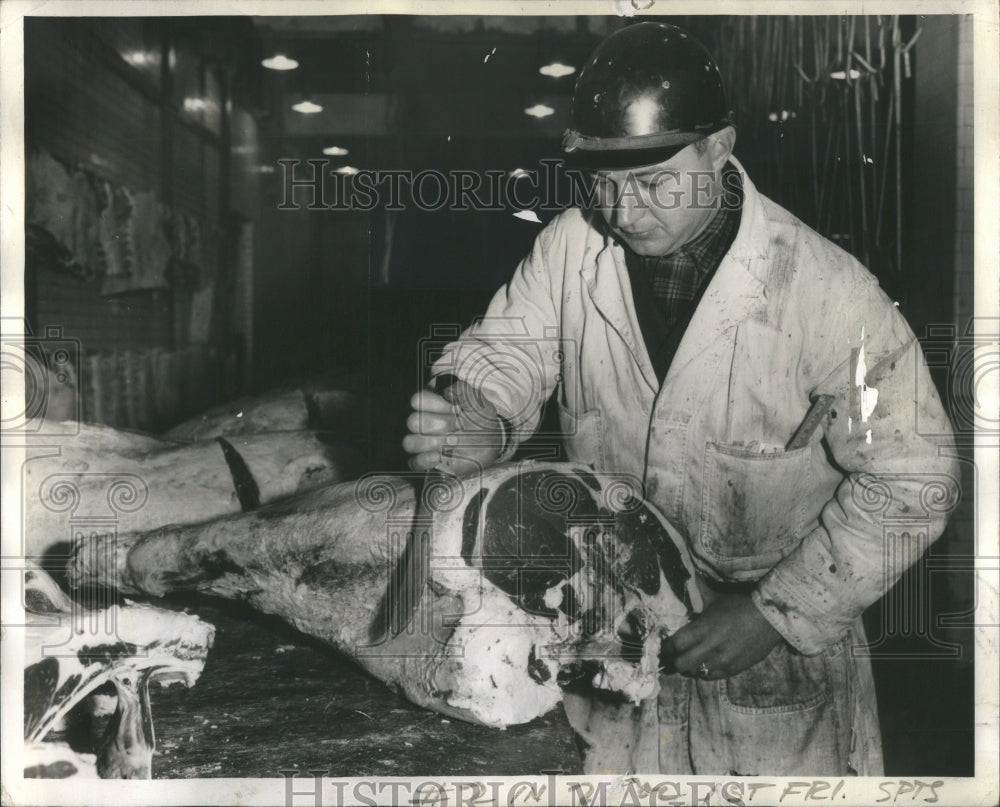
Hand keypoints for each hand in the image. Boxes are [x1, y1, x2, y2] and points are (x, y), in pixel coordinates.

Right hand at [401, 381, 503, 474]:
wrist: (491, 442)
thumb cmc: (480, 419)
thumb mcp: (477, 401)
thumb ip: (462, 391)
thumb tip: (446, 393)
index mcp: (433, 405)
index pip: (418, 400)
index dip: (434, 404)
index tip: (454, 409)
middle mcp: (425, 423)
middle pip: (412, 421)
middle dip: (437, 424)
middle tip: (457, 426)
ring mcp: (425, 442)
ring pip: (410, 442)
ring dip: (430, 442)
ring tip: (452, 441)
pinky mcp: (428, 461)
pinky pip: (414, 463)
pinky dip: (424, 460)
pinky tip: (438, 456)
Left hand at [660, 592, 781, 679]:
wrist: (769, 619)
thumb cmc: (740, 606)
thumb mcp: (716, 598)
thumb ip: (698, 591)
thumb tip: (686, 574)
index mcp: (704, 627)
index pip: (675, 644)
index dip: (666, 647)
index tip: (664, 646)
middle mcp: (711, 646)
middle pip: (681, 664)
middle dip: (673, 661)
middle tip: (672, 657)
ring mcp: (722, 660)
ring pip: (694, 673)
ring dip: (688, 667)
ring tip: (687, 661)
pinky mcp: (733, 669)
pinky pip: (710, 677)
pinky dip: (704, 672)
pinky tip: (703, 665)